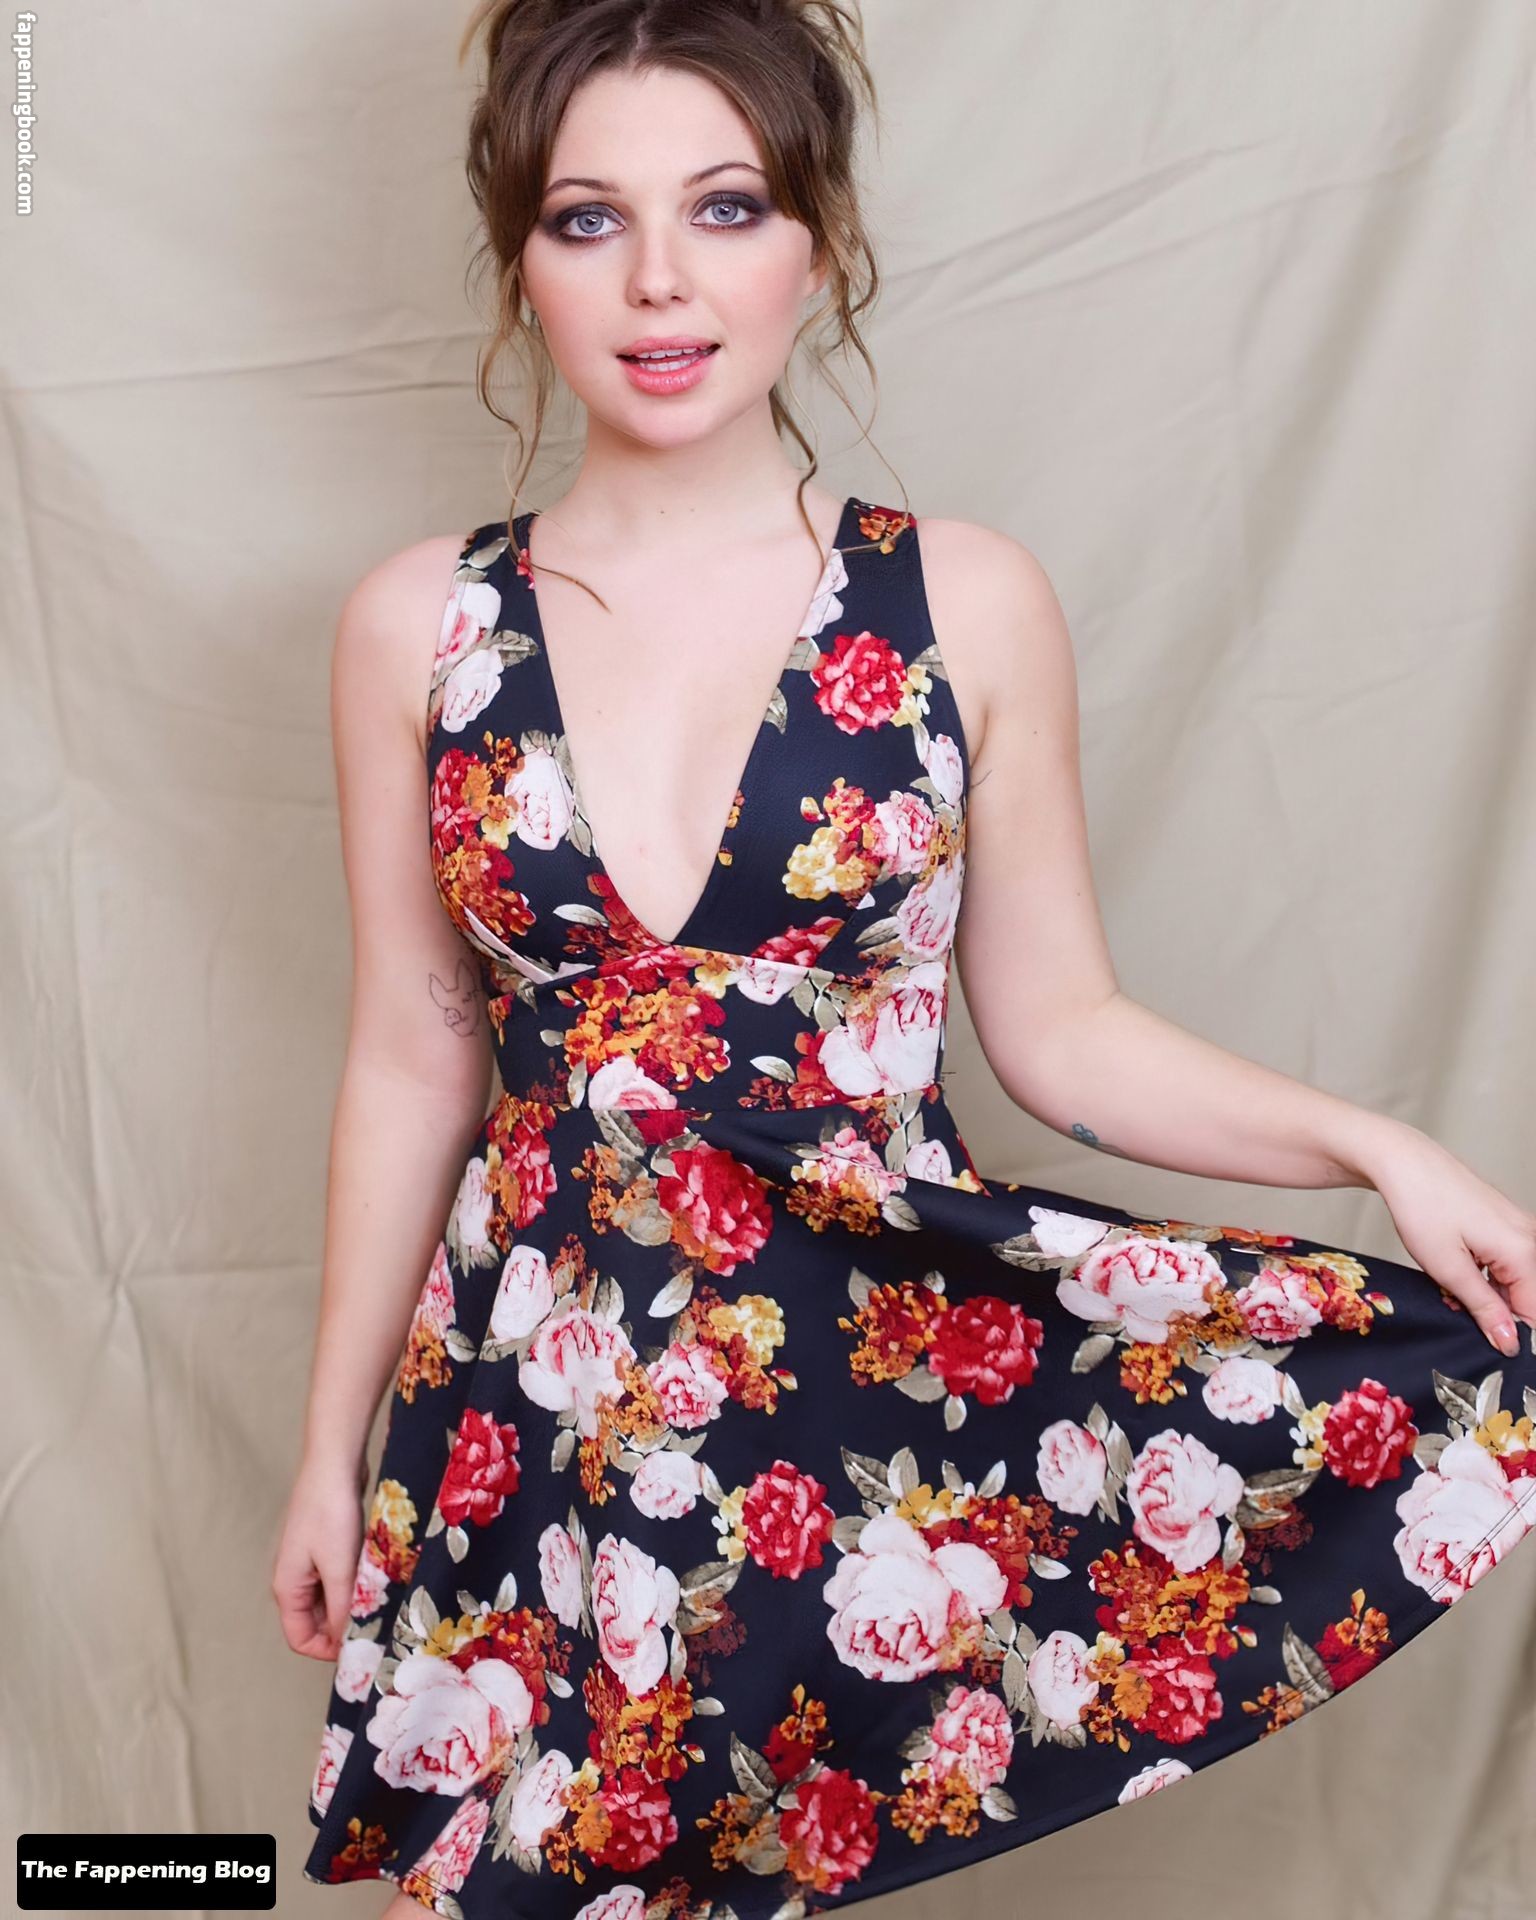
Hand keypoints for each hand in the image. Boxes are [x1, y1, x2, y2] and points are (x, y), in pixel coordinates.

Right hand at [272, 1455, 366, 1662]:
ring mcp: (310, 1563)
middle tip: (378, 1630)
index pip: (300, 1638)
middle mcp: (294, 1579)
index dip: (327, 1651)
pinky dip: (356, 1586)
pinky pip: (339, 1579)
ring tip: (381, 1606)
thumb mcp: (338, 1567)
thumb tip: (348, 1643)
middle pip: (316, 1622)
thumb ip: (344, 1608)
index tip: (360, 1650)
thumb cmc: (330, 1514)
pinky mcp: (326, 1548)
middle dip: (343, 1629)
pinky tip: (378, 1582)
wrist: (333, 1464)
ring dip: (353, 1606)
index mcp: (288, 1588)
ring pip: (331, 1600)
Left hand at [1365, 1125, 1535, 1354]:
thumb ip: (1484, 1308)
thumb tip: (1510, 1344)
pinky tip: (1458, 1277)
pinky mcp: (1505, 1224)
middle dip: (1499, 1316)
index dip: (1513, 1337)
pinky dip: (1487, 1277)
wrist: (1404, 1161)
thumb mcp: (1448, 1268)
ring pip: (1516, 1282)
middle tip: (1461, 1318)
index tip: (1488, 1349)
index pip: (1535, 1314)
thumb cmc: (1421, 1207)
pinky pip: (1507, 1264)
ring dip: (1490, 1297)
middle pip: (1528, 1298)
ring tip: (1454, 1295)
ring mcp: (1520, 1228)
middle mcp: (1530, 1238)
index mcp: (1524, 1251)